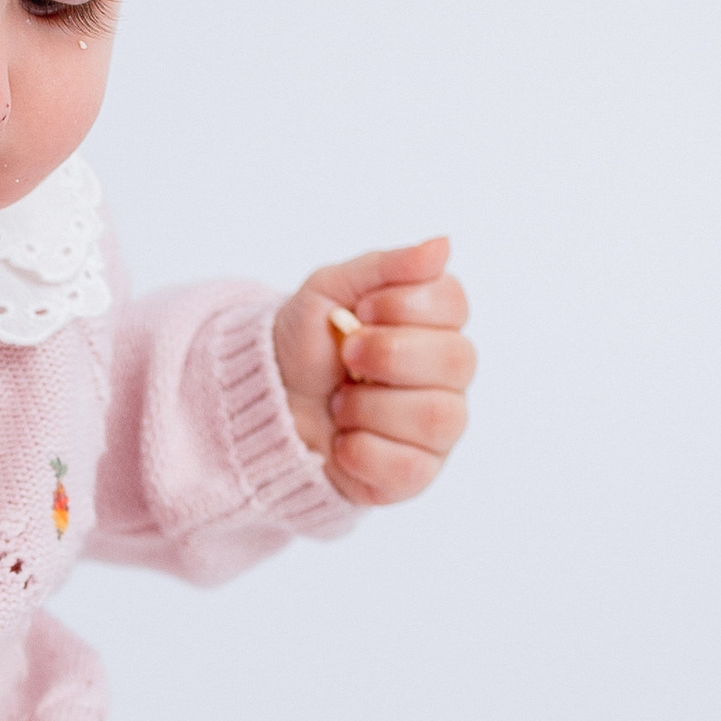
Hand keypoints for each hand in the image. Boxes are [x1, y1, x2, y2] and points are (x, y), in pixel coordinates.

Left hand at [273, 233, 474, 506]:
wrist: (265, 406)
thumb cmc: (306, 347)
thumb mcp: (328, 290)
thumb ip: (384, 267)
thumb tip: (442, 245)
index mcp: (433, 323)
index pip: (454, 305)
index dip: (405, 306)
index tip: (361, 310)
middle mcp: (446, 375)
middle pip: (456, 361)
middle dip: (388, 354)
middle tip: (347, 354)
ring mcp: (436, 428)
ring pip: (436, 417)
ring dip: (370, 407)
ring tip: (340, 403)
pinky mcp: (415, 474)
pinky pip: (409, 468)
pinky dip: (362, 451)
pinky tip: (342, 439)